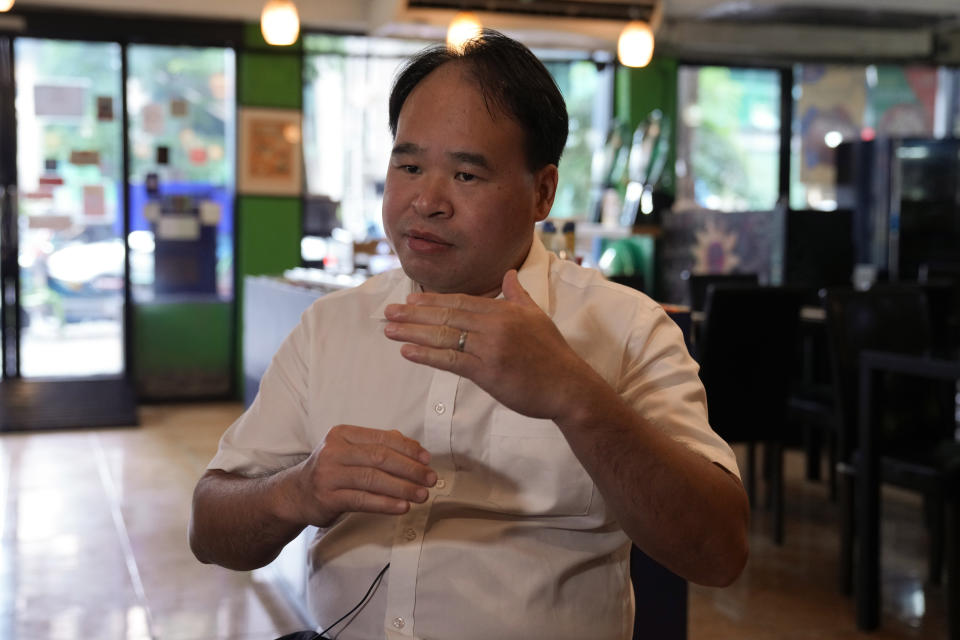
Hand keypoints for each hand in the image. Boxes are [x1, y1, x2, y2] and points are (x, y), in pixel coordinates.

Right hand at [285, 425, 435, 527]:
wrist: (295, 494)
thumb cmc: (332, 471)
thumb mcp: (350, 451)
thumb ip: (378, 446)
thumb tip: (414, 447)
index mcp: (343, 434)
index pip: (383, 438)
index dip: (408, 449)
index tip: (427, 459)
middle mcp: (334, 451)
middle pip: (380, 458)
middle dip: (410, 469)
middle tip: (430, 479)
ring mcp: (329, 474)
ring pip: (373, 479)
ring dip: (402, 488)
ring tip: (422, 495)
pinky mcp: (327, 498)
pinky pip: (362, 500)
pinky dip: (385, 504)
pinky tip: (402, 507)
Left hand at [383, 270, 599, 420]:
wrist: (569, 386)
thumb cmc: (553, 354)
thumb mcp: (537, 316)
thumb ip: (518, 295)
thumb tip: (509, 275)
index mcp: (505, 309)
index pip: (460, 301)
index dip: (432, 300)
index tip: (409, 300)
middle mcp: (495, 324)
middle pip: (446, 315)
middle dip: (414, 314)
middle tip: (388, 313)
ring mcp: (490, 347)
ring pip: (444, 336)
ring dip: (413, 333)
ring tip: (389, 331)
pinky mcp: (487, 371)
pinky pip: (450, 361)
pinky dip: (427, 355)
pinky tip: (408, 352)